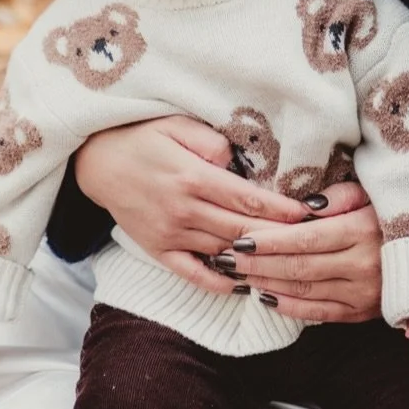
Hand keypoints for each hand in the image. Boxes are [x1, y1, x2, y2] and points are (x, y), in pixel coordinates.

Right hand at [75, 117, 310, 295]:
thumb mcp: (177, 124)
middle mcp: (183, 210)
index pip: (249, 198)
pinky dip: (220, 281)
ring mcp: (170, 234)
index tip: (310, 213)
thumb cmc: (142, 137)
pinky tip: (244, 284)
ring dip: (256, 258)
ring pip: (224, 250)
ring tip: (288, 262)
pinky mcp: (158, 249)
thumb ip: (211, 143)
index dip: (282, 209)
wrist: (96, 161)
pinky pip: (193, 272)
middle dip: (280, 235)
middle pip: (243, 228)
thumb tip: (237, 164)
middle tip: (312, 239)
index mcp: (192, 177)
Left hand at [214, 182, 382, 322]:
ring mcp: (362, 293)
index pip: (305, 239)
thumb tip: (302, 206)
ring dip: (267, 284)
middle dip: (257, 263)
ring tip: (238, 275)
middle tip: (226, 257)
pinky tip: (265, 298)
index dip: (269, 240)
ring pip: (304, 291)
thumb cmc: (391, 216)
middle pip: (298, 267)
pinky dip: (290, 308)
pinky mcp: (362, 312)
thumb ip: (337, 196)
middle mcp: (361, 265)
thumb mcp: (370, 194)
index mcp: (360, 231)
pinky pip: (319, 313)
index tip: (240, 237)